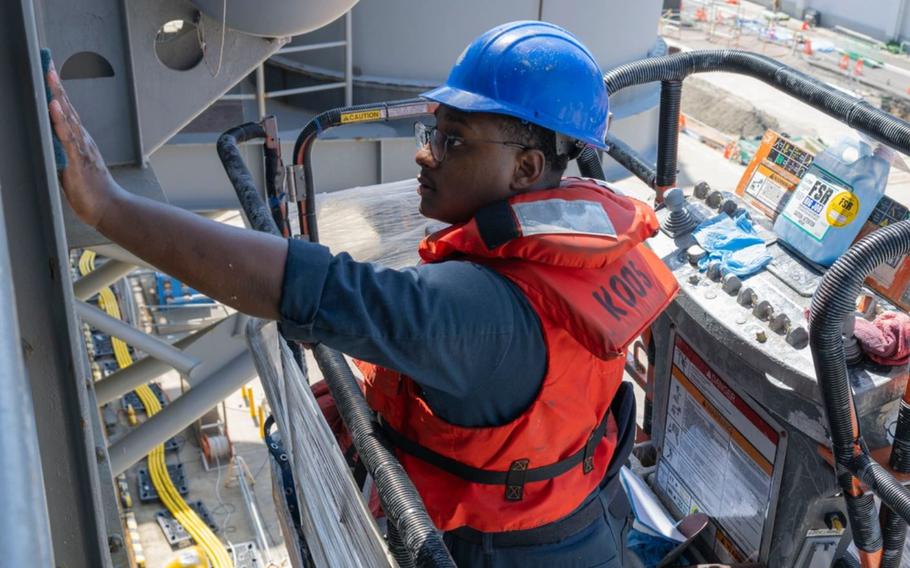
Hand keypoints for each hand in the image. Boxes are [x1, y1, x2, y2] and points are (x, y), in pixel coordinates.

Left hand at [46, 58, 121, 227]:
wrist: (109, 208)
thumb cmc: (92, 192)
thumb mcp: (72, 168)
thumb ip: (62, 153)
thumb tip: (48, 143)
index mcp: (81, 142)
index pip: (67, 112)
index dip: (58, 92)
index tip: (50, 71)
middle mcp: (82, 141)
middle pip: (68, 108)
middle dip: (56, 86)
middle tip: (48, 64)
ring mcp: (81, 150)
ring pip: (68, 118)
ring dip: (58, 96)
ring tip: (49, 77)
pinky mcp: (77, 162)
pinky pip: (67, 138)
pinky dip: (60, 121)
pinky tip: (54, 107)